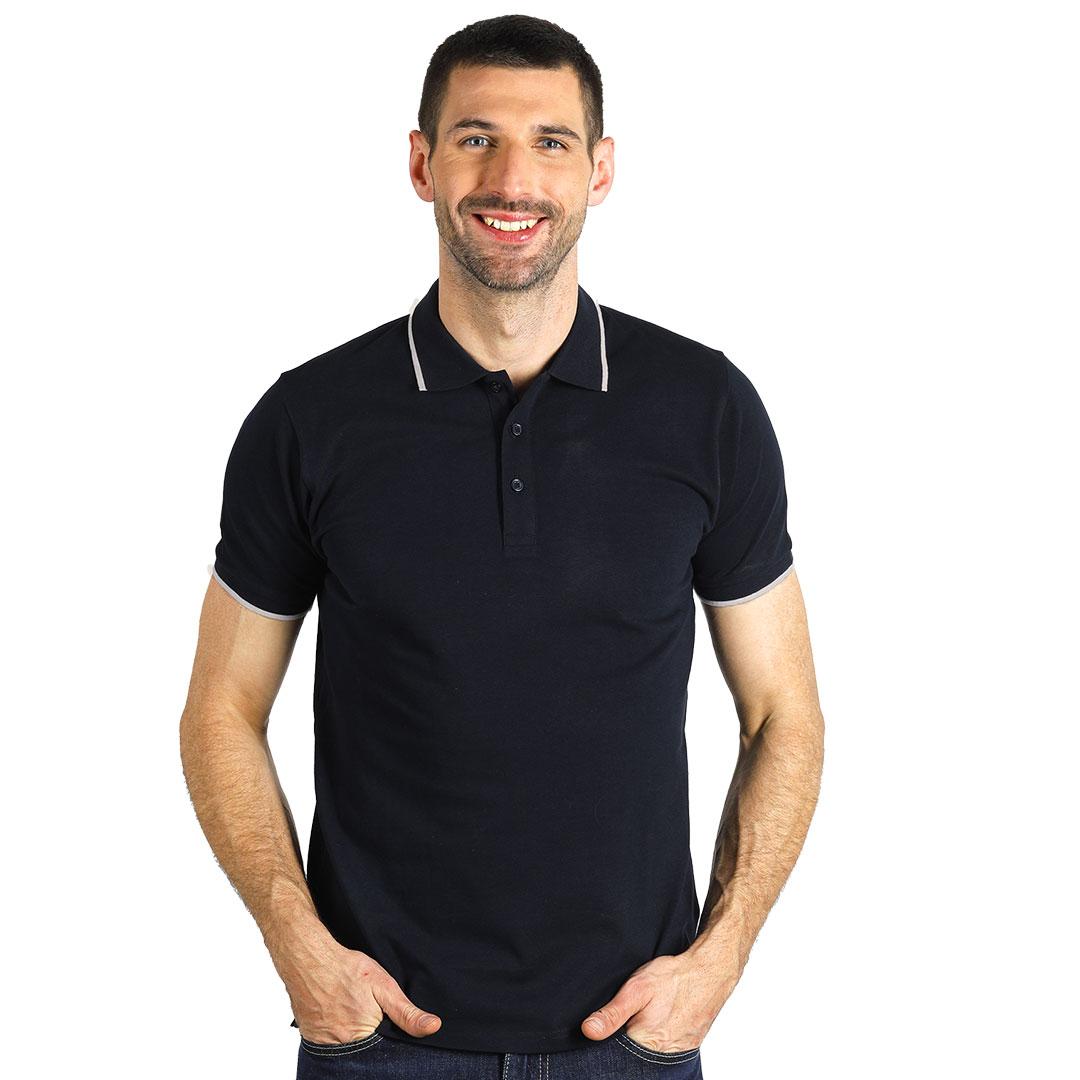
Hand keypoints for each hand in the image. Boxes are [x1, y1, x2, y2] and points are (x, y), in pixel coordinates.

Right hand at [275, 932, 441, 1043]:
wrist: (308, 958)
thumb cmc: (346, 968)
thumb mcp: (383, 985)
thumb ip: (406, 1012)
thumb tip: (433, 1027)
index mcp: (364, 1036)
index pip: (384, 1050)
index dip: (388, 1037)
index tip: (385, 1022)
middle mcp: (342, 1046)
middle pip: (365, 1049)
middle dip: (370, 1035)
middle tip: (365, 1009)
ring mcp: (323, 1043)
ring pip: (346, 1047)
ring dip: (351, 1033)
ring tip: (350, 1009)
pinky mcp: (310, 1037)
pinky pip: (328, 1042)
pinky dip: (335, 1031)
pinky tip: (337, 1012)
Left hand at [580, 944, 740, 1052]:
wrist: (710, 970)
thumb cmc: (674, 977)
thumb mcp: (637, 988)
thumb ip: (612, 1013)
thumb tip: (588, 1031)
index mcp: (647, 1042)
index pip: (618, 1051)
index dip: (613, 1035)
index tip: (618, 1018)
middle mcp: (664, 1053)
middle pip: (636, 1052)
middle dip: (630, 1034)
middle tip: (638, 1010)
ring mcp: (680, 1050)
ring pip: (652, 1050)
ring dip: (647, 1035)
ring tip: (651, 1012)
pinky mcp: (690, 1044)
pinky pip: (669, 1046)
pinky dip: (663, 1034)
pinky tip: (663, 1017)